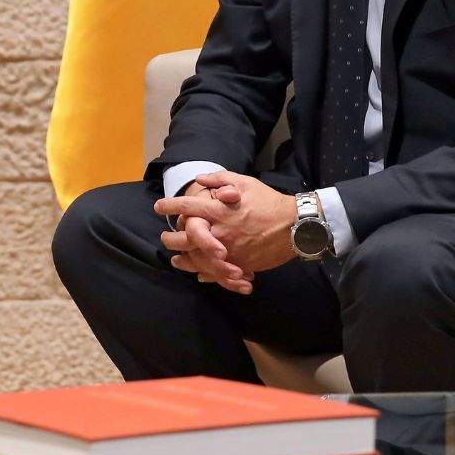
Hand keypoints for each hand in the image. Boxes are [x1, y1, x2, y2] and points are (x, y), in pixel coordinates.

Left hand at [155, 171, 299, 280]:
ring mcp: (230, 250)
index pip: (187, 207)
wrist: (295, 226)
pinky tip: (198, 273)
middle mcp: (221, 231)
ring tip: (176, 259)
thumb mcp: (245, 182)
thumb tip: (199, 179)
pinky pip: (217, 273)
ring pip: (197, 259)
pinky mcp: (240, 264)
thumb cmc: (268, 202)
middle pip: (186, 237)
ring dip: (183, 260)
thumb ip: (220, 179)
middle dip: (170, 238)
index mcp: (220, 209)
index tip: (159, 206)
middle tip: (164, 237)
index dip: (170, 205)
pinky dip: (205, 274)